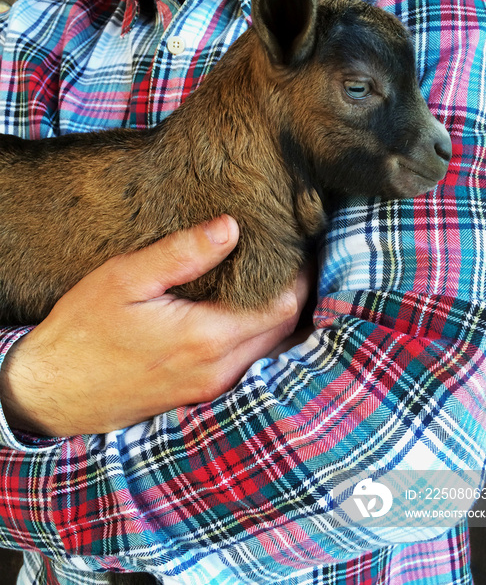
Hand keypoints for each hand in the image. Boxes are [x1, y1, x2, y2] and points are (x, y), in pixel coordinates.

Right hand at [0, 216, 309, 436]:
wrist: (51, 392)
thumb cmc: (83, 332)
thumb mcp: (126, 279)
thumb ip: (182, 253)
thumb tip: (231, 227)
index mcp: (206, 338)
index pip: (283, 307)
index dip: (298, 277)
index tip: (295, 249)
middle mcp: (218, 370)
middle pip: (283, 330)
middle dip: (293, 294)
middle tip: (286, 259)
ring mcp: (210, 388)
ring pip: (268, 349)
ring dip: (275, 315)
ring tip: (267, 280)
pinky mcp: (198, 394)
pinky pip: (246, 363)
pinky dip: (255, 335)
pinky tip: (239, 312)